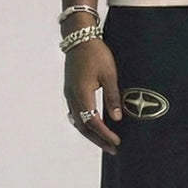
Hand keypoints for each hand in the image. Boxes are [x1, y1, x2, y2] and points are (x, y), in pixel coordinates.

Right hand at [64, 37, 121, 154]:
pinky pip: (76, 113)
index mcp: (82, 93)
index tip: (117, 141)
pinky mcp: (71, 90)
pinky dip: (85, 123)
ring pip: (78, 121)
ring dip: (91, 133)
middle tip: (112, 149)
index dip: (105, 134)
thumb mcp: (109, 74)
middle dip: (98, 139)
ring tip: (105, 141)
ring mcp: (69, 94)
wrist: (79, 38)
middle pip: (83, 126)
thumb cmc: (96, 53)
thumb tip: (117, 118)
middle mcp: (73, 96)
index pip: (93, 121)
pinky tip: (94, 125)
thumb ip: (112, 97)